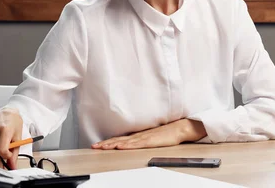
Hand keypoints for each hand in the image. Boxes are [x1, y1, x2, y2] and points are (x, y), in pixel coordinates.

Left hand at [91, 119, 206, 149]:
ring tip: (103, 147)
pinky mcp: (151, 140)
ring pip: (125, 141)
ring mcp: (144, 137)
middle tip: (94, 146)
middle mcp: (139, 135)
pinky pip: (137, 143)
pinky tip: (120, 147)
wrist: (180, 128)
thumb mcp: (152, 137)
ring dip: (113, 144)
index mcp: (139, 135)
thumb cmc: (168, 133)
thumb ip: (142, 140)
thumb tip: (132, 144)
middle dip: (106, 143)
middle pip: (120, 139)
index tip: (98, 145)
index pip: (121, 139)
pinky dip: (127, 145)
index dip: (109, 141)